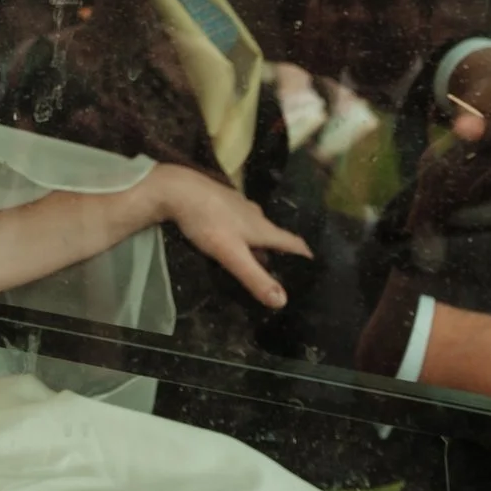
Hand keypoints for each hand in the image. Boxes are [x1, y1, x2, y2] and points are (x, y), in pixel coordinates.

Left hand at [145, 162, 311, 307]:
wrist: (176, 189)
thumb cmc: (207, 222)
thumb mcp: (231, 254)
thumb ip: (255, 277)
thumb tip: (283, 300)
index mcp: (263, 228)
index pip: (294, 242)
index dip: (305, 256)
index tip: (314, 268)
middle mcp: (255, 215)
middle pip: (274, 236)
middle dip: (279, 252)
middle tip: (280, 270)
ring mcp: (237, 205)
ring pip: (254, 228)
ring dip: (257, 242)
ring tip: (254, 259)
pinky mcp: (221, 200)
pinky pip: (237, 220)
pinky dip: (239, 232)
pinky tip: (228, 238)